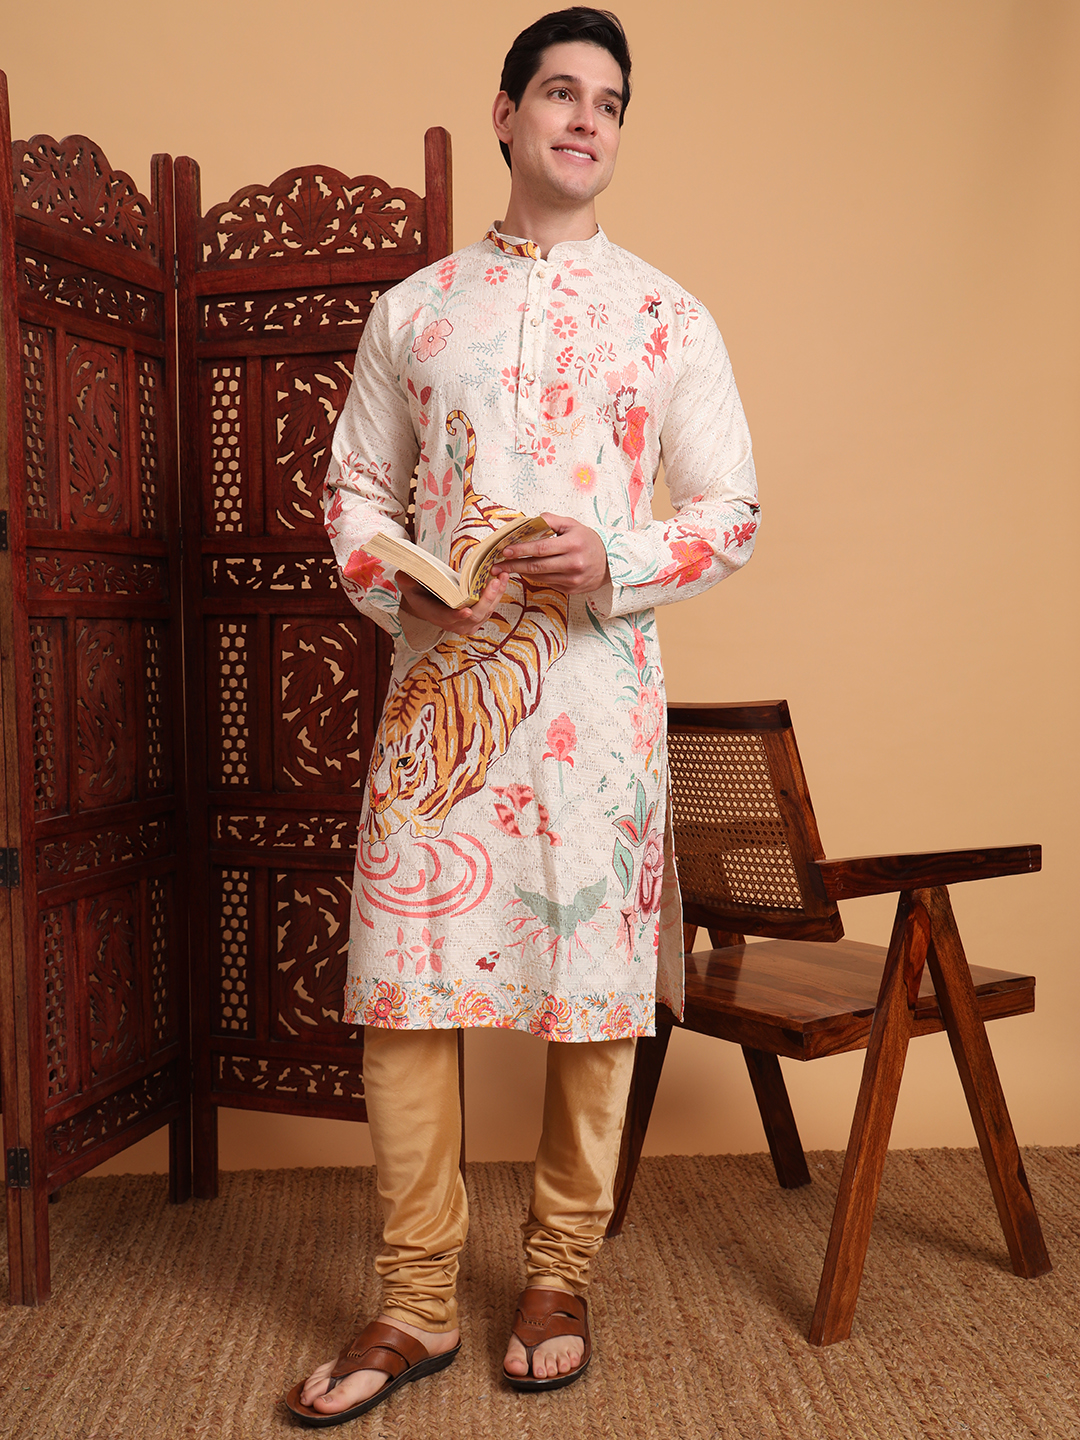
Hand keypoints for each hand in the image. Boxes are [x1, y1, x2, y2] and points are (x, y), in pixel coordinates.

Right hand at [397, 571, 507, 636]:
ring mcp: (467, 623)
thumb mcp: (409, 583)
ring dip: (496, 596)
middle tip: (494, 582)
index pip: (447, 618)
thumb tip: (404, 576)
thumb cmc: (419, 589)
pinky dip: (497, 595)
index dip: (457, 616)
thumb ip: (407, 581)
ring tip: (501, 577)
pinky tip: (501, 580)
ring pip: (485, 613)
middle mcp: (453, 623)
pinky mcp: (477, 618)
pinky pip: (490, 609)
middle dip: (485, 600)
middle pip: (473, 616)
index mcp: (436, 615)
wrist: (428, 599)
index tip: (467, 611)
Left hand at [493, 512, 609, 593]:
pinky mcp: (571, 589)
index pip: (541, 549)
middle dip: (514, 566)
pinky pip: (547, 583)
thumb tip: (528, 521)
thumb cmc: (587, 540)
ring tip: (506, 568)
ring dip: (521, 573)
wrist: (610, 562)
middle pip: (537, 566)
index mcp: (573, 544)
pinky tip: (526, 572)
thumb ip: (550, 520)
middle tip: (497, 565)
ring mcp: (572, 579)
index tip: (505, 551)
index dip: (521, 550)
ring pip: (540, 577)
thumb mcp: (572, 525)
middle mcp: (573, 563)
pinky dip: (535, 577)